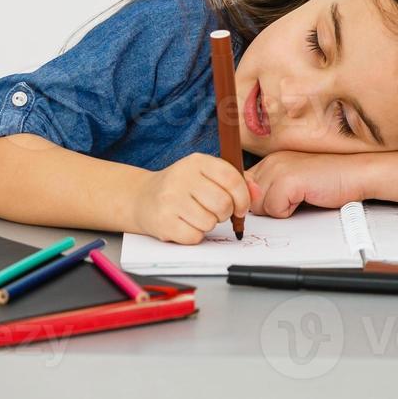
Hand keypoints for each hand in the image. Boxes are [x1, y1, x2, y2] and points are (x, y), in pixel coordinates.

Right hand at [132, 153, 250, 244]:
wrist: (142, 197)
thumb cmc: (183, 187)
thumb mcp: (207, 175)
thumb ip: (235, 181)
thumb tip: (256, 192)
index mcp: (197, 162)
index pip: (231, 178)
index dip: (243, 197)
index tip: (241, 207)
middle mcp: (182, 178)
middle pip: (223, 203)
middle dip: (226, 213)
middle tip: (217, 212)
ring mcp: (170, 200)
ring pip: (210, 222)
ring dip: (209, 224)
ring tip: (198, 216)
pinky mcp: (162, 222)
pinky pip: (194, 236)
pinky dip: (195, 235)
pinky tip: (186, 224)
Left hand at [246, 150, 371, 217]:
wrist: (358, 174)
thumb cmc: (331, 180)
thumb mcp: (295, 184)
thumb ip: (270, 189)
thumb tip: (247, 204)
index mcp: (272, 160)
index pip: (243, 186)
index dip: (255, 201)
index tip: (276, 202)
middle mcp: (272, 161)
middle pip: (248, 199)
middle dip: (268, 207)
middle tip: (294, 199)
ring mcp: (279, 169)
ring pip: (258, 206)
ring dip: (279, 210)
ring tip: (301, 198)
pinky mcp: (288, 180)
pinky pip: (274, 210)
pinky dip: (290, 212)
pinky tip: (307, 198)